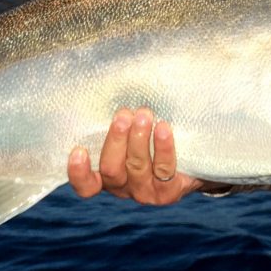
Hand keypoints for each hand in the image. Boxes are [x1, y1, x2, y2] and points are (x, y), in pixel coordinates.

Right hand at [67, 107, 201, 203]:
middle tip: (124, 114)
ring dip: (139, 138)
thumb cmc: (150, 134)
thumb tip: (108, 79)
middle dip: (116, 139)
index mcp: (104, 175)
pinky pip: (164, 169)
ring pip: (136, 167)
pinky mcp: (168, 191)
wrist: (191, 157)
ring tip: (145, 114)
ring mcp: (145, 191)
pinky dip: (163, 147)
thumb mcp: (129, 128)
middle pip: (110, 169)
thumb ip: (116, 117)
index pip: (85, 185)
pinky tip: (164, 127)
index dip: (79, 172)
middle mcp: (122, 187)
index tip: (79, 150)